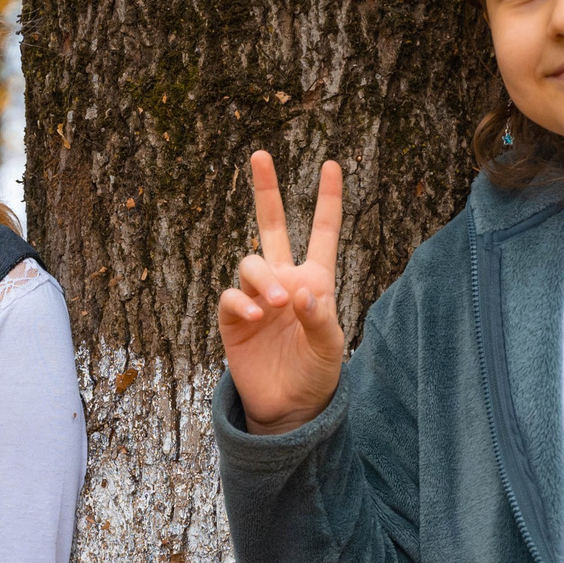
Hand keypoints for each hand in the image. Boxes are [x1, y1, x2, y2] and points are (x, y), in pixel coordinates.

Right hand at [218, 152, 346, 435]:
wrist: (288, 407)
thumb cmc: (316, 374)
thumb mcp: (330, 348)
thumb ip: (321, 319)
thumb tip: (303, 293)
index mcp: (314, 281)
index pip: (321, 233)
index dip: (328, 200)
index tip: (332, 164)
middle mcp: (282, 281)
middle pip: (270, 226)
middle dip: (266, 190)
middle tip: (261, 154)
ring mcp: (255, 298)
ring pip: (250, 263)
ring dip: (262, 278)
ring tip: (276, 304)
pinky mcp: (233, 320)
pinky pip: (231, 297)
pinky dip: (241, 302)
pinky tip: (255, 317)